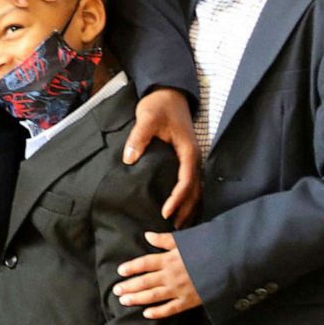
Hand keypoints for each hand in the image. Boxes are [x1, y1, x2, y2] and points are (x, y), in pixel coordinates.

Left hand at [113, 231, 201, 317]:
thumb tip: (147, 235)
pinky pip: (170, 309)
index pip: (145, 263)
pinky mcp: (187, 301)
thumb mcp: (184, 240)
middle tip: (116, 290)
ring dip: (138, 299)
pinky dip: (158, 312)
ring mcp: (178, 290)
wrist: (225, 264)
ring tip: (124, 300)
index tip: (120, 271)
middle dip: (130, 286)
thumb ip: (164, 239)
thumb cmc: (204, 249)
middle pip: (146, 281)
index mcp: (169, 258)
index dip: (132, 267)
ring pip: (154, 296)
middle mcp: (171, 275)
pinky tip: (146, 314)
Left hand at [122, 88, 200, 225]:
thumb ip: (139, 137)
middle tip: (172, 232)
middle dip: (185, 211)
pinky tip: (177, 208)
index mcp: (188, 151)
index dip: (177, 199)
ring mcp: (191, 159)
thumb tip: (129, 159)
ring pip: (194, 189)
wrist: (168, 92)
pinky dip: (186, 198)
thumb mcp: (147, 118)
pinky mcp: (185, 158)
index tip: (165, 213)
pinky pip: (189, 183)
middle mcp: (193, 158)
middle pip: (194, 191)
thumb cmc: (159, 104)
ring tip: (176, 227)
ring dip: (187, 208)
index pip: (186, 181)